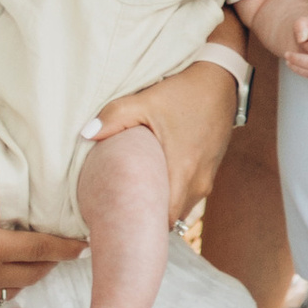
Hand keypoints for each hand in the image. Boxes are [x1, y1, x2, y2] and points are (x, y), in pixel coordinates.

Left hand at [92, 52, 240, 222]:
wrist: (221, 82)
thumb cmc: (184, 93)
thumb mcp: (146, 101)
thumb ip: (115, 118)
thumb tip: (86, 135)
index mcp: (182, 172)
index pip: (162, 221)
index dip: (141, 225)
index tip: (119, 223)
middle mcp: (197, 183)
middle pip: (170, 219)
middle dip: (148, 218)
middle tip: (121, 212)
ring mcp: (206, 180)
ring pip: (181, 208)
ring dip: (161, 206)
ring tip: (136, 198)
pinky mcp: (209, 172)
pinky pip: (189, 196)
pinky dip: (172, 194)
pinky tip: (155, 182)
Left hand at [282, 9, 307, 76]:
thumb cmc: (307, 29)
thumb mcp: (302, 21)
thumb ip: (300, 25)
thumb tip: (301, 39)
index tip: (305, 33)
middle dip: (304, 46)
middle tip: (299, 43)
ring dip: (298, 61)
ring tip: (287, 56)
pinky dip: (299, 69)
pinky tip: (290, 63)